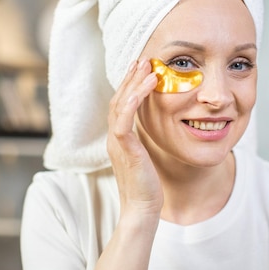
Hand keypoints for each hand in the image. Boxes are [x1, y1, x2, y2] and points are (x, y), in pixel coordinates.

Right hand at [107, 59, 162, 218]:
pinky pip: (123, 120)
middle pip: (118, 99)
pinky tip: (144, 87)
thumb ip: (144, 142)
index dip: (129, 85)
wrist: (142, 210)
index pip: (121, 105)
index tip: (141, 69)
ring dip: (133, 83)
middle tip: (143, 59)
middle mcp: (114, 138)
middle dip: (130, 77)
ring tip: (146, 66)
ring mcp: (116, 143)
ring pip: (120, 104)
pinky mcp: (124, 149)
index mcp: (118, 139)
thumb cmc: (147, 186)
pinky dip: (133, 101)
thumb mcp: (145, 158)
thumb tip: (154, 130)